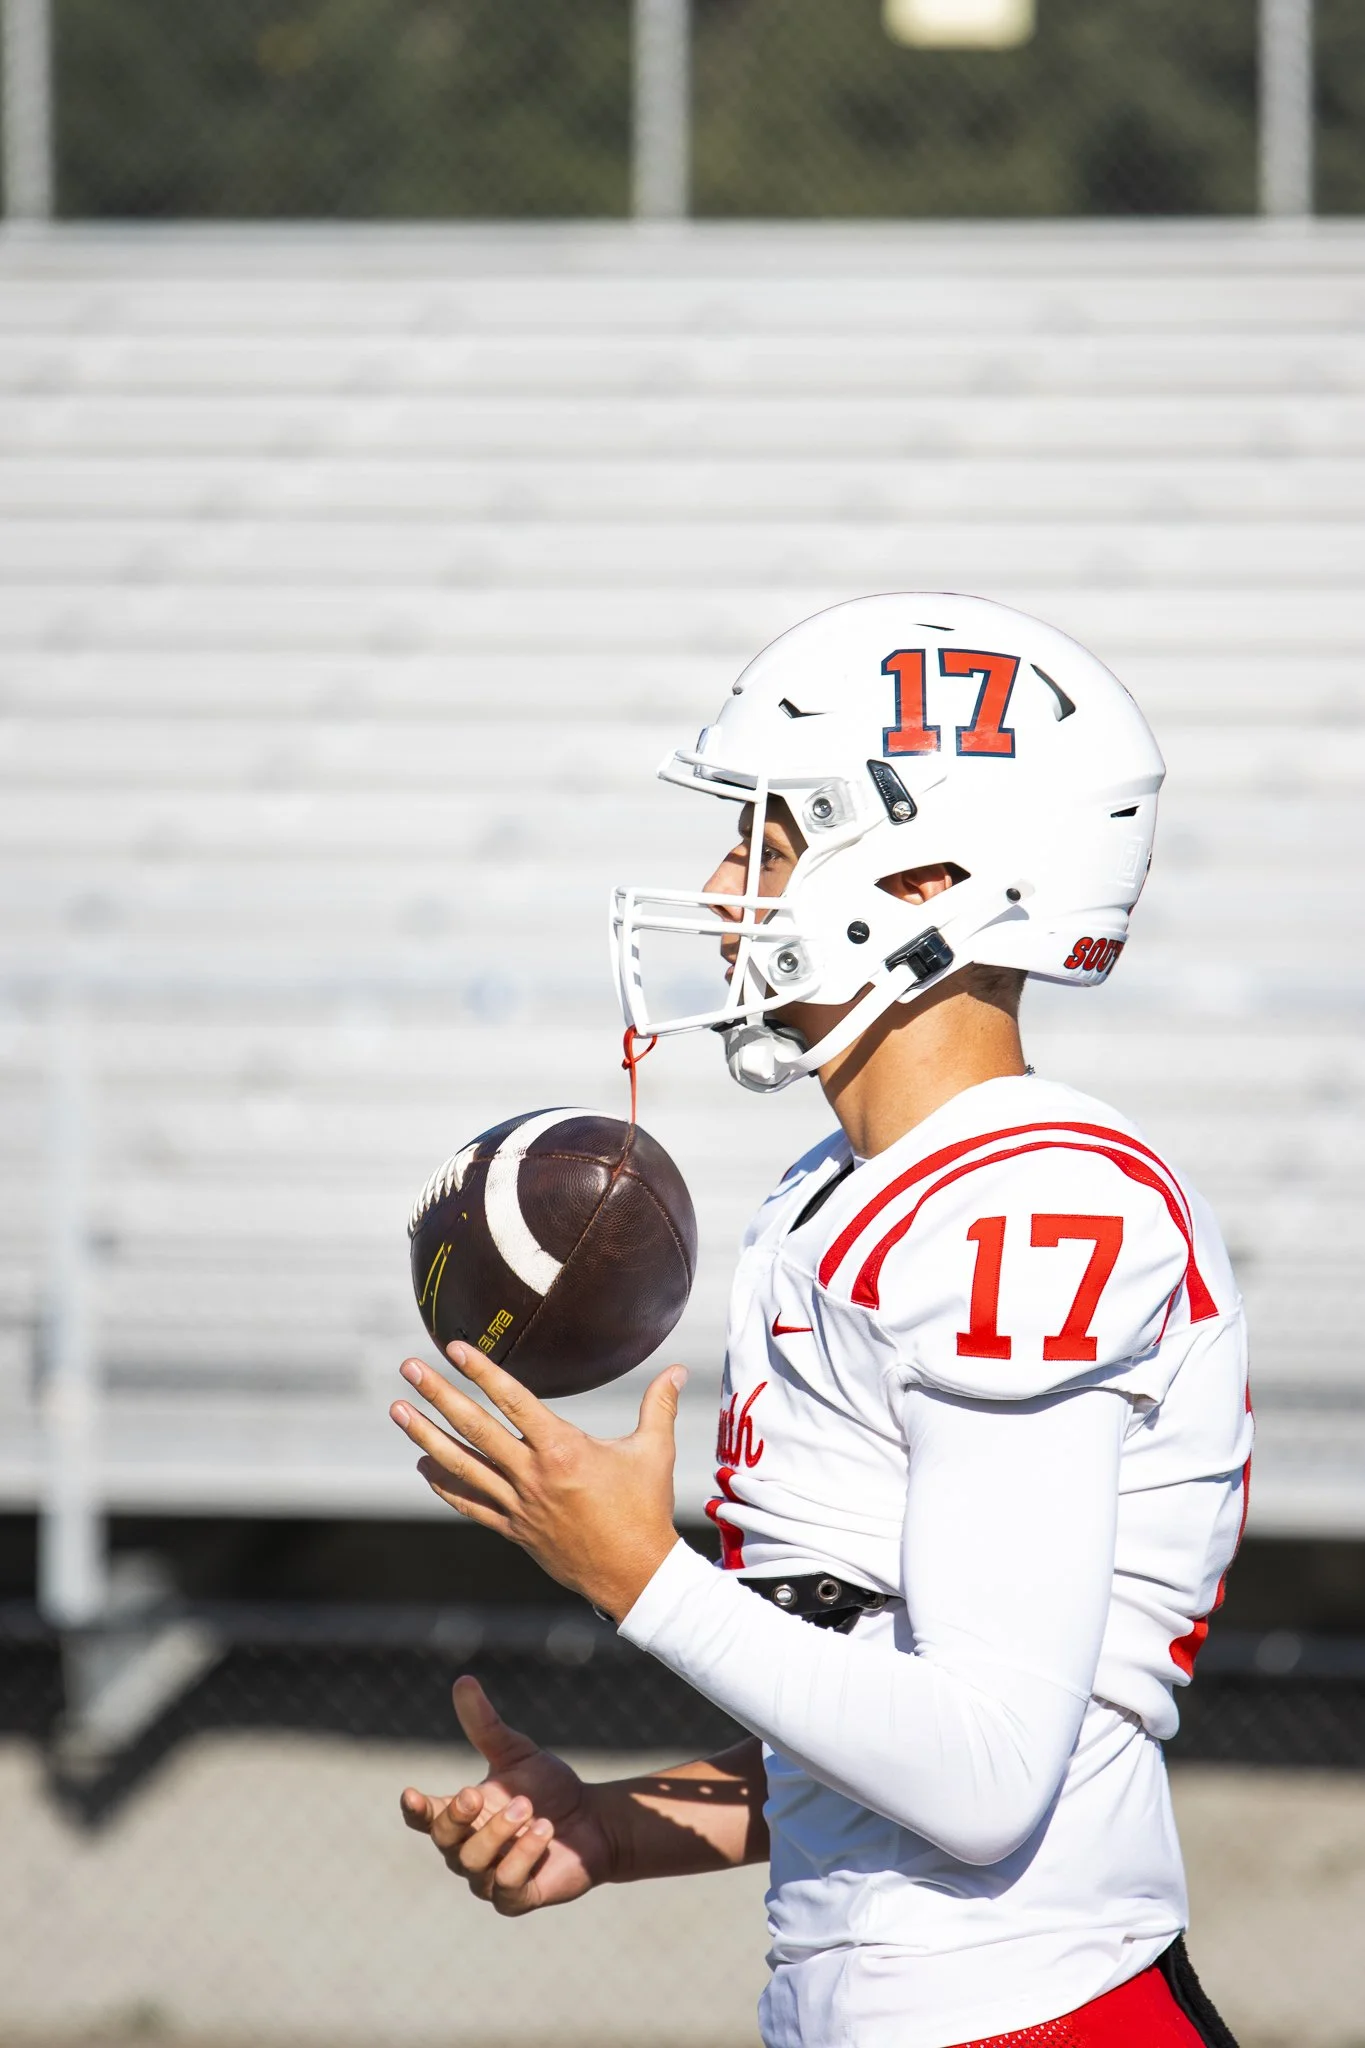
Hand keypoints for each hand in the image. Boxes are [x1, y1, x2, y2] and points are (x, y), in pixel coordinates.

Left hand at [389, 1344, 684, 1620]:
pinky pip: (471, 1504)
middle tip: (408, 1368)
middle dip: (437, 1395)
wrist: (635, 1575)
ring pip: (461, 1465)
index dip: (481, 1371)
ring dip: (425, 1436)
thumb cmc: (645, 1510)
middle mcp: (532, 1474)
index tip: (454, 1348)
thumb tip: (679, 1368)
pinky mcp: (514, 1530)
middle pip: (474, 1427)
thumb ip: (660, 1405)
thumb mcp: (654, 1452)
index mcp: (562, 1449)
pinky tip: (424, 1468)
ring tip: (397, 1411)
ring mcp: (518, 1504)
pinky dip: (444, 1486)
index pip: (513, 1400)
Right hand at [402, 1677, 615, 1915]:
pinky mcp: (516, 1898)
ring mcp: (488, 1879)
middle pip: (445, 1841)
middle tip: (479, 1794)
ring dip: (498, 1836)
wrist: (593, 1820)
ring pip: (473, 1865)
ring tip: (529, 1810)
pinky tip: (543, 1832)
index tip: (411, 1794)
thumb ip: (485, 1725)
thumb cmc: (548, 1788)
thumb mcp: (516, 1753)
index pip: (426, 1818)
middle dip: (460, 1819)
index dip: (415, 1809)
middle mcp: (467, 1851)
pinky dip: (521, 1857)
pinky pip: (506, 1886)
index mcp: (462, 1817)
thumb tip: (463, 1681)